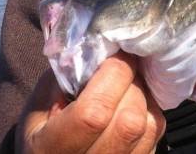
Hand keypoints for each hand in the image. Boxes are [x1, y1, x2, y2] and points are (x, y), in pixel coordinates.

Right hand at [16, 52, 164, 152]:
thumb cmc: (44, 129)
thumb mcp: (39, 104)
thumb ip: (65, 77)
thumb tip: (102, 50)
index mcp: (51, 149)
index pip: (95, 112)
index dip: (114, 74)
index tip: (117, 53)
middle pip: (128, 121)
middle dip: (132, 84)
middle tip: (124, 68)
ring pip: (148, 126)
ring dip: (144, 96)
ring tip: (128, 86)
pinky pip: (156, 133)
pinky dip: (150, 110)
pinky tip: (134, 103)